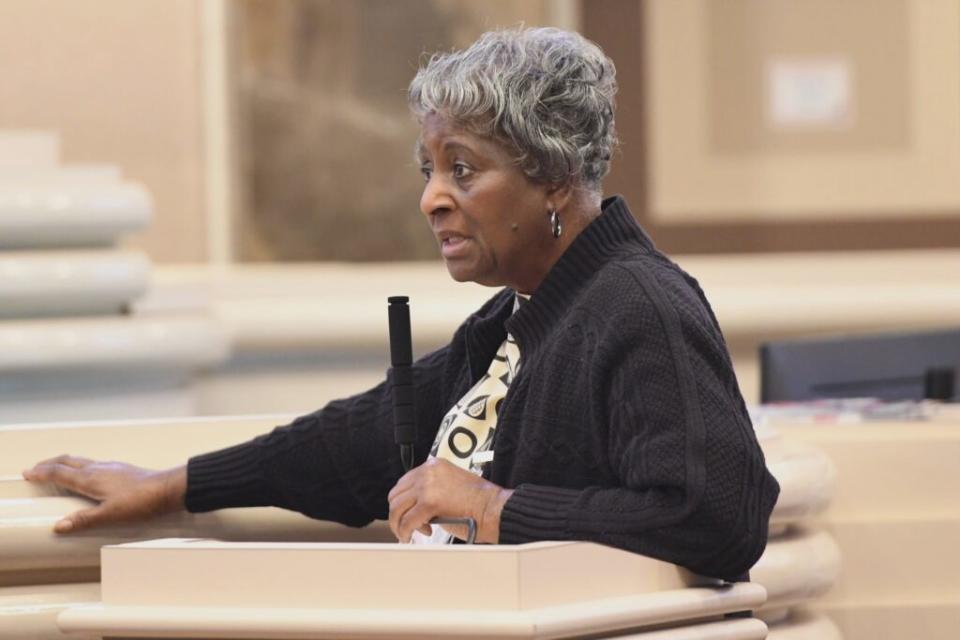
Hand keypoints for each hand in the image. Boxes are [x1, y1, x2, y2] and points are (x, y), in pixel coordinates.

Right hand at [21, 455, 186, 533]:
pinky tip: (88, 474)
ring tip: (57, 468)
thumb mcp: (111, 515)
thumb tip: (59, 525)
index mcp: (91, 478)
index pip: (60, 472)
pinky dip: (81, 466)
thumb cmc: (142, 501)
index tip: (27, 472)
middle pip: (69, 461)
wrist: (169, 488)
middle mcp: (100, 468)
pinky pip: (95, 464)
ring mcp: (112, 467)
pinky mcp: (122, 470)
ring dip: (65, 463)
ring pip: (82, 461)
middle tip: (37, 467)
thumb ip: (84, 520)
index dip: (42, 472)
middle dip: (50, 463)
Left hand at [387, 456, 512, 543]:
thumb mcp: (451, 485)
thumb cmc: (479, 502)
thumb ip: (432, 489)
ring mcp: (427, 486)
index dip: (404, 502)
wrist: (494, 508)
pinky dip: (406, 532)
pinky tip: (411, 537)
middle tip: (407, 526)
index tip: (407, 513)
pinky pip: (407, 521)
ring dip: (399, 524)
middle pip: (396, 494)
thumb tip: (416, 506)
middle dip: (398, 513)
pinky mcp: (429, 502)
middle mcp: (429, 471)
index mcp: (434, 465)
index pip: (405, 482)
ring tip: (409, 533)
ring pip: (397, 507)